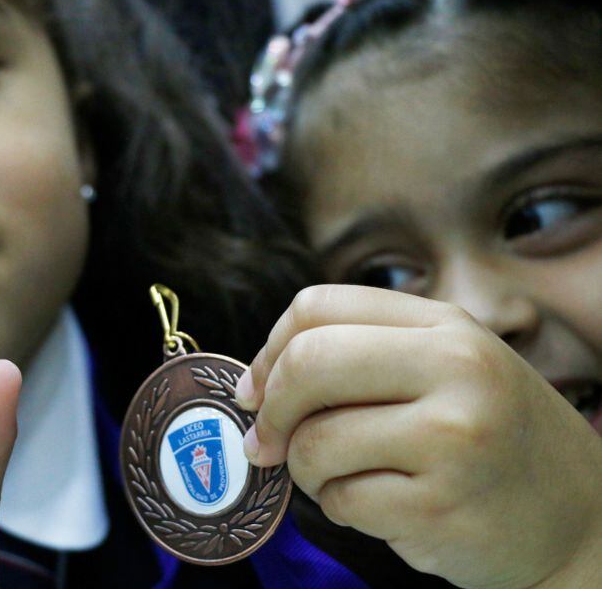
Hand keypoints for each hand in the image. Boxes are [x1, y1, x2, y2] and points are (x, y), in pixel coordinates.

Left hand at [236, 285, 601, 588]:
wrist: (581, 516)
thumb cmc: (491, 435)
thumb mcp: (444, 368)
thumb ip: (357, 356)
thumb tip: (255, 385)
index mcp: (446, 325)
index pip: (317, 307)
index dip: (269, 350)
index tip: (257, 390)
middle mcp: (456, 369)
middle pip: (307, 363)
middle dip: (271, 409)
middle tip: (268, 441)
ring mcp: (453, 438)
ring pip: (315, 442)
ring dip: (307, 470)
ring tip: (346, 477)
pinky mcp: (441, 507)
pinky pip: (341, 501)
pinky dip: (342, 508)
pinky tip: (384, 507)